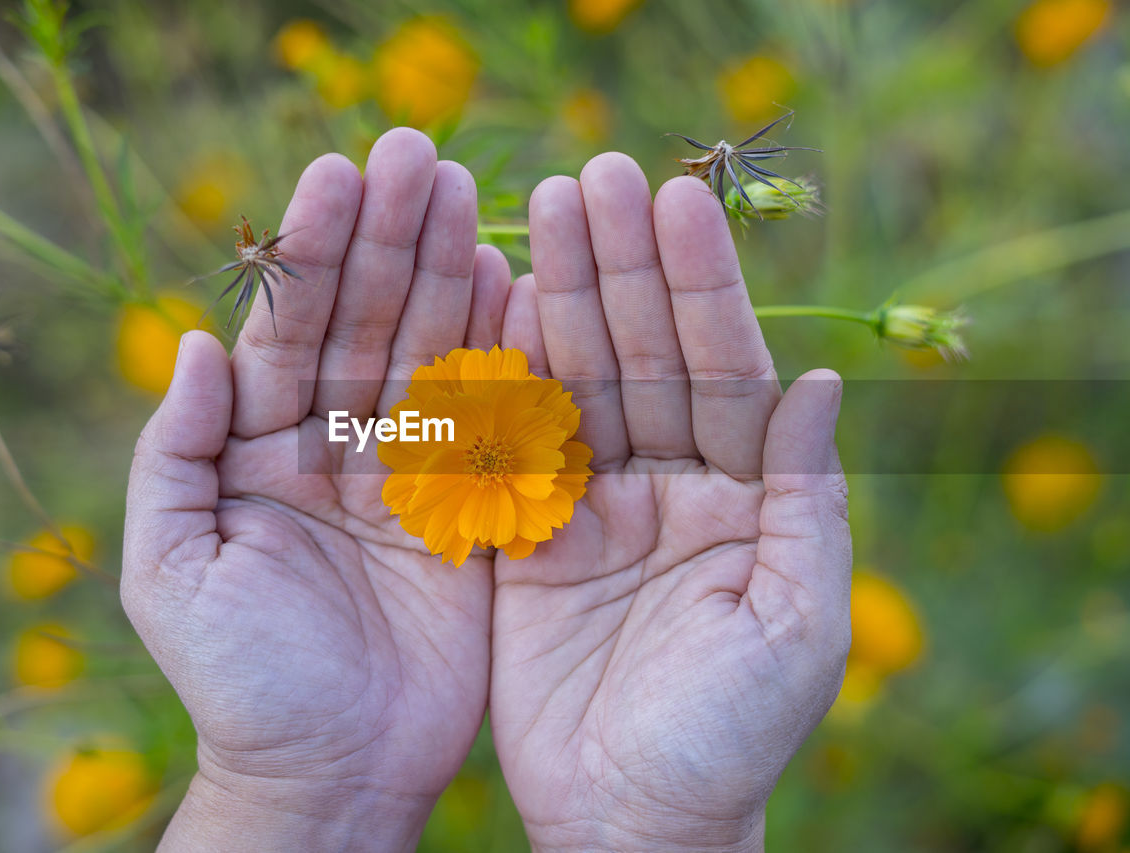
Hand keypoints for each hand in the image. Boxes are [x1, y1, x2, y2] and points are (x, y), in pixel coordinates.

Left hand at [122, 129, 515, 850]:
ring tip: (471, 195)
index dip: (315, 254)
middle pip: (365, 324)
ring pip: (431, 355)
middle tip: (420, 152)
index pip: (289, 331)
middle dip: (390, 239)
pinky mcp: (471, 512)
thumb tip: (195, 343)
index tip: (341, 173)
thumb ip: (175, 455)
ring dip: (449, 274)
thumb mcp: (171, 570)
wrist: (329, 773)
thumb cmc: (238, 682)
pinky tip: (514, 285)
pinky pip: (491, 422)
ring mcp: (409, 475)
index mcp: (260, 451)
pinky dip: (503, 355)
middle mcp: (336, 447)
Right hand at [491, 155, 851, 850]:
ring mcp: (595, 505)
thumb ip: (808, 501)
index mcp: (746, 498)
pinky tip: (489, 302)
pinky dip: (501, 375)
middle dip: (621, 266)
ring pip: (575, 381)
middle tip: (591, 172)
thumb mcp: (795, 623)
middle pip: (644, 354)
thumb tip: (820, 385)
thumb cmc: (730, 738)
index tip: (673, 201)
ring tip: (537, 208)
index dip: (701, 286)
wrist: (632, 821)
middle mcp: (672, 485)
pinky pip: (513, 443)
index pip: (724, 369)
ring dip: (557, 297)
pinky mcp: (528, 539)